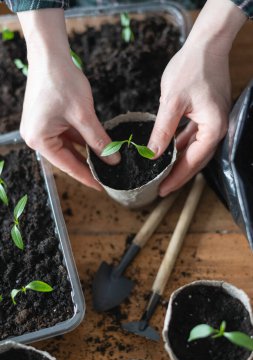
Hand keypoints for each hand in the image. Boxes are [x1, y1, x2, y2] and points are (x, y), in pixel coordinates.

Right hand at [18, 9, 118, 189]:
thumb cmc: (62, 82)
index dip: (87, 177)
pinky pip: (68, 136)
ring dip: (87, 152)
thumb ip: (99, 140)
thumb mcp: (84, 115)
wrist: (50, 56)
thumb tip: (113, 160)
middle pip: (67, 158)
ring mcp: (42, 129)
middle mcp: (37, 138)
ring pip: (69, 147)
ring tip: (106, 164)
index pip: (68, 166)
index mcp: (40, 140)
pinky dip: (82, 140)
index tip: (102, 188)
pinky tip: (98, 145)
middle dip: (88, 165)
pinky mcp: (48, 121)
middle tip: (107, 177)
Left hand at [147, 0, 245, 195]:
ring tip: (162, 174)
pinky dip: (181, 146)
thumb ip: (162, 131)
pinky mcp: (207, 116)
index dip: (176, 177)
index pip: (193, 162)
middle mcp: (217, 129)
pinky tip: (168, 152)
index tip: (162, 190)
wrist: (206, 44)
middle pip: (196, 160)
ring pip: (194, 150)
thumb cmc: (192, 68)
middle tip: (160, 188)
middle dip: (178, 174)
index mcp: (213, 128)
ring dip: (179, 162)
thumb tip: (151, 154)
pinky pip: (193, 137)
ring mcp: (213, 122)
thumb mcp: (172, 102)